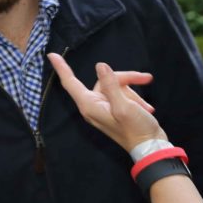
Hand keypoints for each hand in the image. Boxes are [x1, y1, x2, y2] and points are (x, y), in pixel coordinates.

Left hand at [47, 53, 164, 152]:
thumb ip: (111, 85)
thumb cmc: (135, 129)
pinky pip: (122, 95)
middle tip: (146, 78)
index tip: (52, 55)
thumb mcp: (124, 106)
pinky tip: (146, 109)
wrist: (150, 147)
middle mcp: (93, 106)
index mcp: (89, 105)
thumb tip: (100, 66)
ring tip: (146, 107)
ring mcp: (104, 108)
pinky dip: (135, 100)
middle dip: (125, 79)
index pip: (71, 83)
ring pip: (116, 86)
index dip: (62, 68)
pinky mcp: (114, 109)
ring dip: (133, 93)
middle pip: (104, 80)